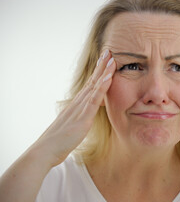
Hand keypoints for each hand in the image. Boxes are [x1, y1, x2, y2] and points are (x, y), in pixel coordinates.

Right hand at [30, 49, 115, 166]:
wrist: (46, 150)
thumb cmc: (60, 140)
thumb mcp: (74, 124)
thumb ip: (82, 117)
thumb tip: (87, 114)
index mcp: (78, 104)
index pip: (90, 84)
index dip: (98, 72)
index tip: (105, 60)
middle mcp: (79, 102)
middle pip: (92, 80)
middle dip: (101, 65)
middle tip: (109, 51)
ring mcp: (80, 108)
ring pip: (94, 86)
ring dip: (104, 72)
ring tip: (111, 58)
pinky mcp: (83, 117)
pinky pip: (94, 99)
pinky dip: (102, 87)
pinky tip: (109, 77)